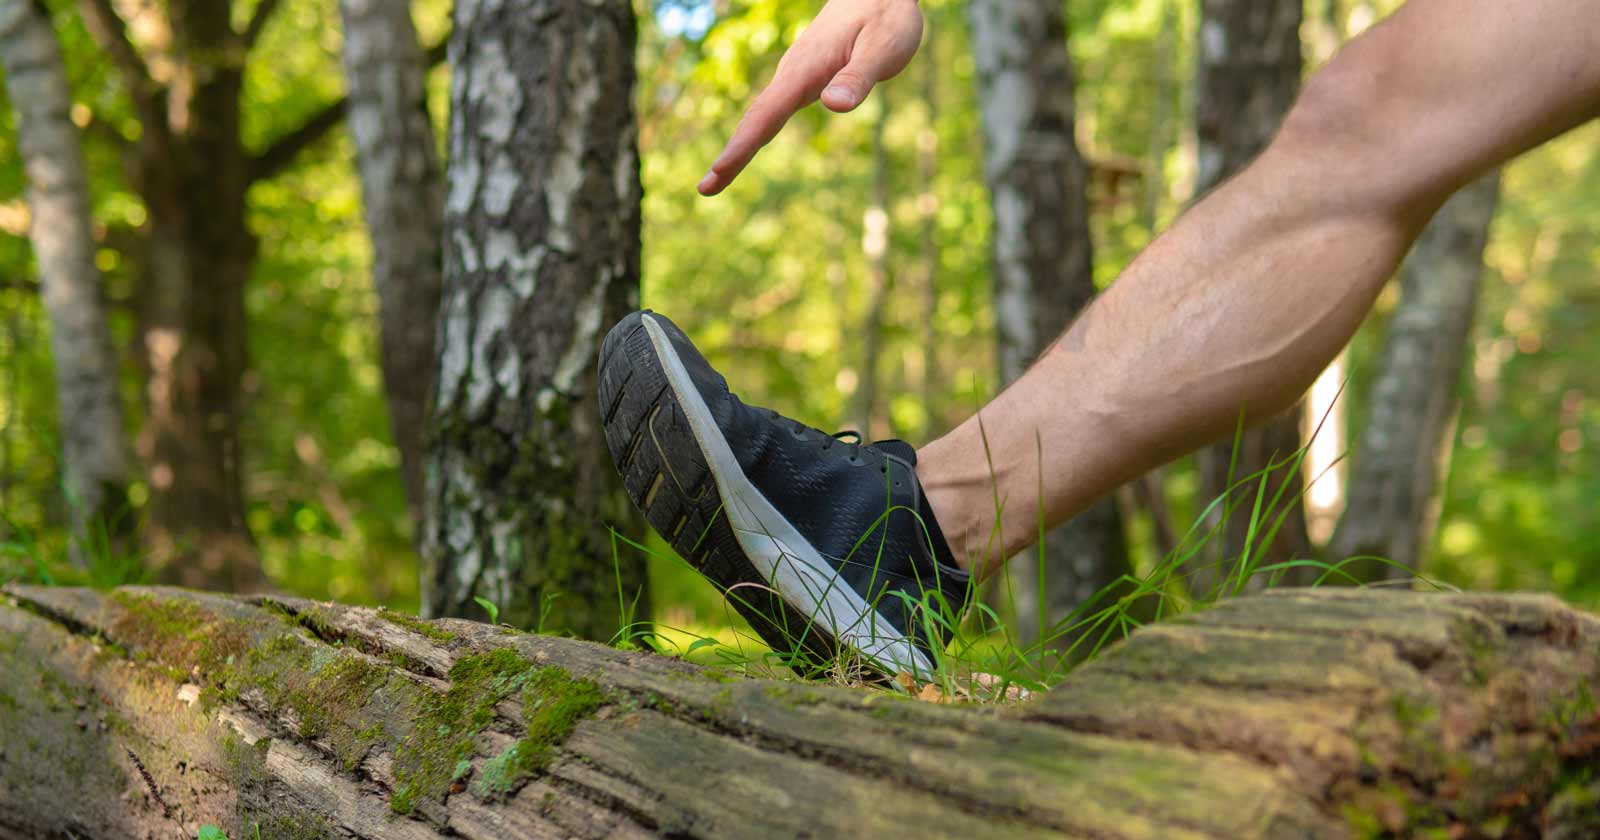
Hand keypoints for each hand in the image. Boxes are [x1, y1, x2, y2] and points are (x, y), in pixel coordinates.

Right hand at [697, 0, 923, 195]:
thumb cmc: (885, 17)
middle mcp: (792, 73)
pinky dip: (754, 132)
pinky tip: (746, 148)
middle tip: (705, 189)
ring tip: (717, 178)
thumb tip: (833, 106)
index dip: (742, 146)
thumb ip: (858, 78)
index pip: (767, 114)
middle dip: (731, 154)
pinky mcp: (803, 78)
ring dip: (739, 146)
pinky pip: (772, 109)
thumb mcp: (883, 48)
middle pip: (756, 119)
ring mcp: (795, 76)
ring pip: (761, 115)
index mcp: (806, 70)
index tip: (718, 172)